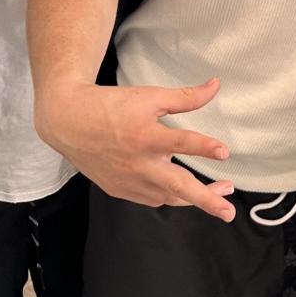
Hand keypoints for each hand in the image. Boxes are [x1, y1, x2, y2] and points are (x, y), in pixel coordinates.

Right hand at [34, 77, 236, 219]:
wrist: (67, 121)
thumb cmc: (110, 106)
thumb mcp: (149, 96)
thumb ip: (185, 97)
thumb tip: (216, 86)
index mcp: (144, 136)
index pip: (180, 142)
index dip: (203, 146)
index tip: (224, 152)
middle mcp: (137, 163)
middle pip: (176, 186)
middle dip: (206, 199)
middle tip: (228, 211)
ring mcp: (127, 180)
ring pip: (167, 196)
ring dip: (194, 198)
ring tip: (219, 192)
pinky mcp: (119, 189)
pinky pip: (151, 198)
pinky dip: (169, 196)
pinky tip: (182, 190)